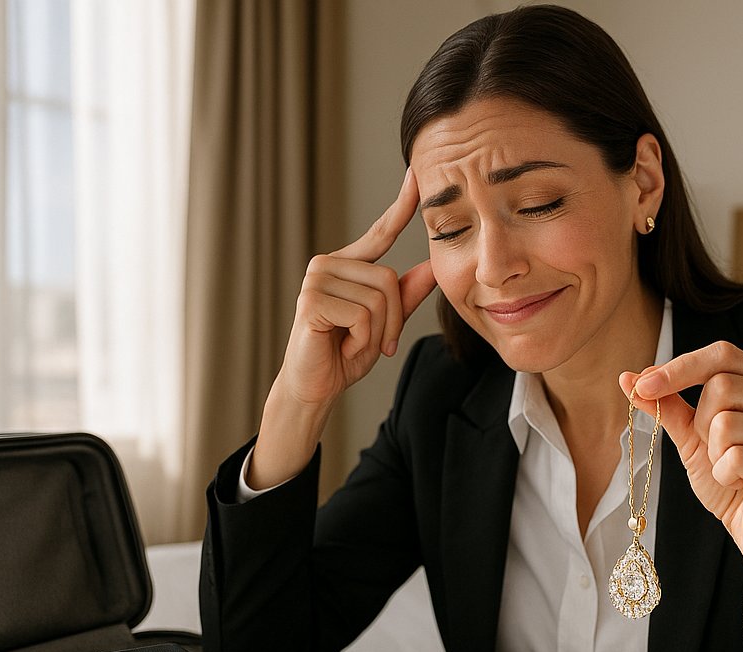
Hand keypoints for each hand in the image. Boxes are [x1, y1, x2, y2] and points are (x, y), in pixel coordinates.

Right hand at [278, 167, 437, 409]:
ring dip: (378, 333)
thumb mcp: (384, 325)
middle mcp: (328, 264)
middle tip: (377, 343)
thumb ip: (405, 296)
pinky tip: (342, 345)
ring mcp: (316, 279)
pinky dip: (362, 339)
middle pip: (390, 280)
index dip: (401, 205)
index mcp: (347, 265)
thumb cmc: (344, 354)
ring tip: (355, 343)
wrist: (316, 386)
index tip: (418, 174)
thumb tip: (432, 269)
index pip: (380, 232)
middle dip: (393, 320)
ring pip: (379, 299)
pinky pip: (362, 315)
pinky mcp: (311, 300)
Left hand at [619, 341, 742, 566]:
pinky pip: (736, 458)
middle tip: (713, 449)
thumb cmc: (728, 477)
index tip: (641, 385)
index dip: (679, 368)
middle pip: (721, 386)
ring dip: (713, 454)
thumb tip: (628, 378)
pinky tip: (740, 483)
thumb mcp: (690, 436)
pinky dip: (725, 475)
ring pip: (726, 423)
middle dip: (700, 423)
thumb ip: (666, 405)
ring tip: (730, 469)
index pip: (722, 354)